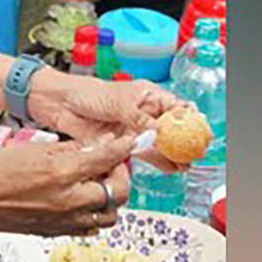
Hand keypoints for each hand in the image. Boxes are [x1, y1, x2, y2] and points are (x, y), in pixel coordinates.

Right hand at [0, 134, 132, 236]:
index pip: (107, 158)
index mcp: (63, 173)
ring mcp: (66, 220)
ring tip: (97, 181)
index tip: (131, 140)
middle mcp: (70, 201)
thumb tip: (94, 147)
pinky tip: (82, 198)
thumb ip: (70, 149)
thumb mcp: (35, 148)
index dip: (123, 146)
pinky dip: (95, 213)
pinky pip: (91, 226)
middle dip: (120, 174)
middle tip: (112, 162)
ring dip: (110, 197)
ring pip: (109, 214)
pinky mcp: (58, 232)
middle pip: (118, 192)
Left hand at [28, 73, 187, 171]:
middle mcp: (143, 113)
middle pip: (170, 129)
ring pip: (158, 144)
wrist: (60, 105)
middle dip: (184, 141)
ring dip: (172, 155)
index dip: (190, 119)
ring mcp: (133, 130)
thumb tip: (158, 131)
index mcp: (146, 96)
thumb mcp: (117, 102)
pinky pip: (142, 154)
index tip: (201, 131)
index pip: (175, 107)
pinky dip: (156, 161)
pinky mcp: (121, 144)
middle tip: (196, 153)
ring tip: (185, 165)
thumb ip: (138, 118)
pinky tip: (169, 168)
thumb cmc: (87, 93)